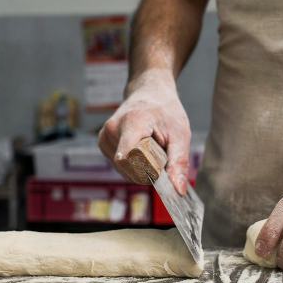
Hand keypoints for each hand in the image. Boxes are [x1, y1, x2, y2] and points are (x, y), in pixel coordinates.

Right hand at [98, 69, 191, 194]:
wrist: (149, 92)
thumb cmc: (166, 111)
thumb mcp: (180, 134)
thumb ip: (179, 162)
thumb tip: (178, 191)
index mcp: (131, 122)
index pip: (127, 159)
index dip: (145, 171)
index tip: (161, 167)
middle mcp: (112, 129)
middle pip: (128, 168)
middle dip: (148, 169)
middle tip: (159, 150)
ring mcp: (104, 137)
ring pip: (124, 170)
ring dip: (141, 166)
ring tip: (149, 146)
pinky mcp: (103, 143)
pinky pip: (120, 166)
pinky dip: (134, 164)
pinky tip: (140, 148)